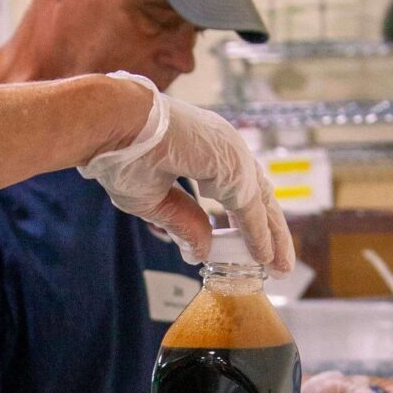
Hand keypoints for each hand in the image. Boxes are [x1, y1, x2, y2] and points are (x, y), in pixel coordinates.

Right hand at [79, 75, 293, 270]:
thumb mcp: (155, 201)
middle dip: (270, 232)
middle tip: (279, 263)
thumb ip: (183, 224)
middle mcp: (225, 148)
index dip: (249, 222)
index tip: (256, 248)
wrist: (112, 125)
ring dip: (272, 237)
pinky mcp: (231, 164)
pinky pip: (250, 209)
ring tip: (280, 267)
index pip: (240, 190)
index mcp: (207, 150)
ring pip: (261, 203)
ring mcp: (231, 153)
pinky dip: (258, 235)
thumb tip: (200, 253)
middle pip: (259, 197)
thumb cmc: (122, 153)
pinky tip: (264, 257)